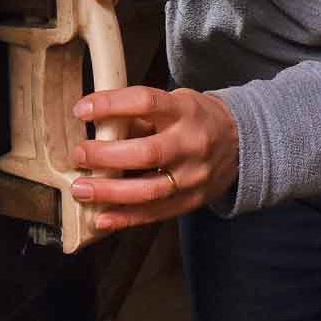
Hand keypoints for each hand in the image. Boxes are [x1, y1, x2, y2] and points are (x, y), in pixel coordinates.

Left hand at [67, 87, 238, 232]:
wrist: (241, 142)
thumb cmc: (195, 119)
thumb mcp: (174, 103)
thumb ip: (138, 115)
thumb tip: (96, 127)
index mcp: (184, 111)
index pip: (145, 102)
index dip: (110, 105)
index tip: (81, 110)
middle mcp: (191, 144)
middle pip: (146, 152)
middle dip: (106, 156)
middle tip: (79, 154)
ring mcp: (193, 176)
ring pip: (149, 190)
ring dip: (109, 193)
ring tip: (81, 189)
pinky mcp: (191, 201)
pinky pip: (155, 214)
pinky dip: (125, 218)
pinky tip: (101, 219)